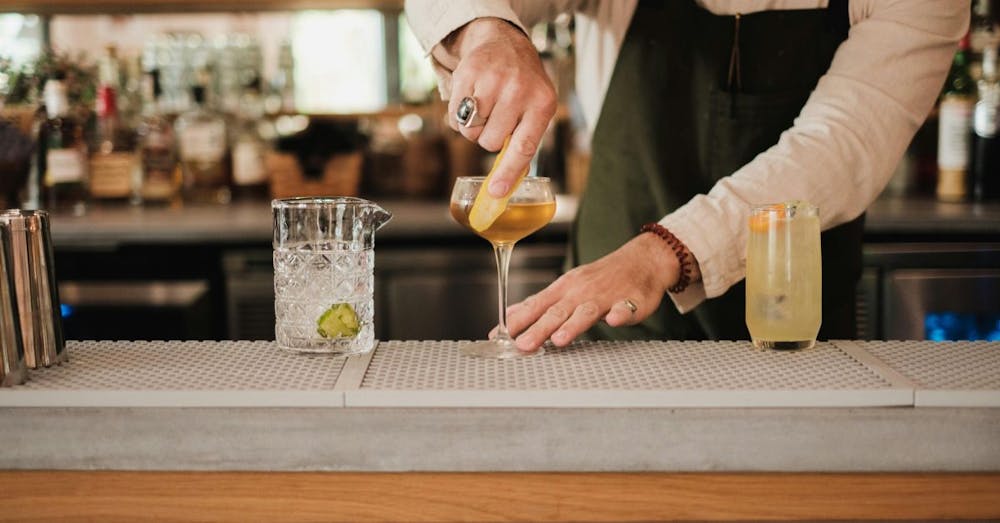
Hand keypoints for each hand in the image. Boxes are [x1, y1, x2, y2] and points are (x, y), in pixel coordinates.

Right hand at [434, 18, 557, 197]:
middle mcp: (519, 91)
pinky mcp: (469, 74)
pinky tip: (472, 98)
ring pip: (470, 131)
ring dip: (473, 127)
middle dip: (489, 136)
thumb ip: (524, 143)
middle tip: (497, 118)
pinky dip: (459, 115)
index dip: (508, 172)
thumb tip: (504, 188)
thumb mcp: (537, 108)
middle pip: (489, 142)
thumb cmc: (524, 86)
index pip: (524, 147)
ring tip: (485, 106)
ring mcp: (493, 81)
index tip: (496, 192)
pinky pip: (455, 116)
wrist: (505, 43)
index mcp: (542, 104)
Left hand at [498, 233, 697, 351]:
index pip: (536, 305)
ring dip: (573, 325)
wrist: (641, 260)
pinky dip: (620, 314)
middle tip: (523, 345)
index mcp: (564, 290)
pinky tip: (614, 321)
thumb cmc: (601, 278)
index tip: (500, 335)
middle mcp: (581, 292)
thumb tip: (509, 316)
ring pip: (587, 312)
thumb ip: (540, 304)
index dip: (519, 320)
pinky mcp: (632, 301)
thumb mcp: (565, 287)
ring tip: (560, 340)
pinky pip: (625, 308)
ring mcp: (606, 296)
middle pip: (557, 312)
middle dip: (539, 328)